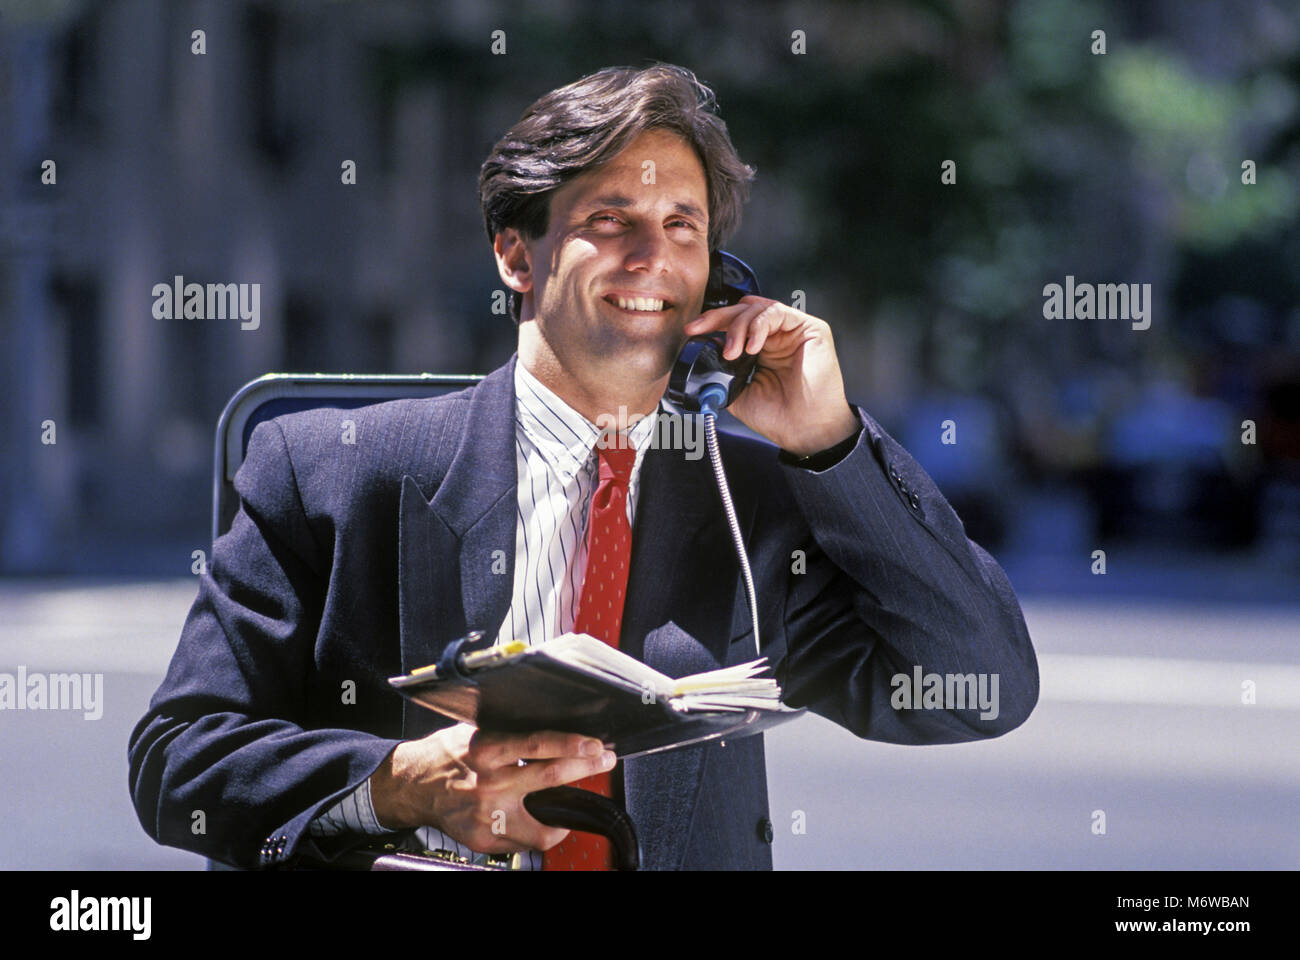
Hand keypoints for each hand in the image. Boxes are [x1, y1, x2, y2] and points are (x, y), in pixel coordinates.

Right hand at [368, 723, 616, 853]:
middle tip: (603, 761)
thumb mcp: (476, 731)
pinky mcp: (485, 840)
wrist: (413, 785)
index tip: (595, 745)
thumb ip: (509, 733)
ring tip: (570, 805)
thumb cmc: (447, 754)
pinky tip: (536, 819)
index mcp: (486, 750)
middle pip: (550, 778)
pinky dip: (537, 831)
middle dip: (585, 768)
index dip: (572, 745)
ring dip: (564, 815)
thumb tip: (553, 729)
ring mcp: (488, 816)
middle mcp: (488, 783)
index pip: (538, 745)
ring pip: (543, 827)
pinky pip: (526, 843)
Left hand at [683, 296, 858, 455]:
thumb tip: (699, 359)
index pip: (734, 323)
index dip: (712, 323)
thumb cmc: (780, 416)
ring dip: (738, 326)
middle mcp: (777, 336)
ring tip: (732, 352)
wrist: (805, 431)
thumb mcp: (737, 392)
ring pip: (757, 308)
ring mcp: (793, 331)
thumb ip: (721, 371)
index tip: (692, 331)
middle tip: (700, 329)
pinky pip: (778, 312)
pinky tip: (752, 347)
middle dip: (718, 317)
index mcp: (761, 348)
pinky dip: (759, 326)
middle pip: (743, 309)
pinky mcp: (810, 328)